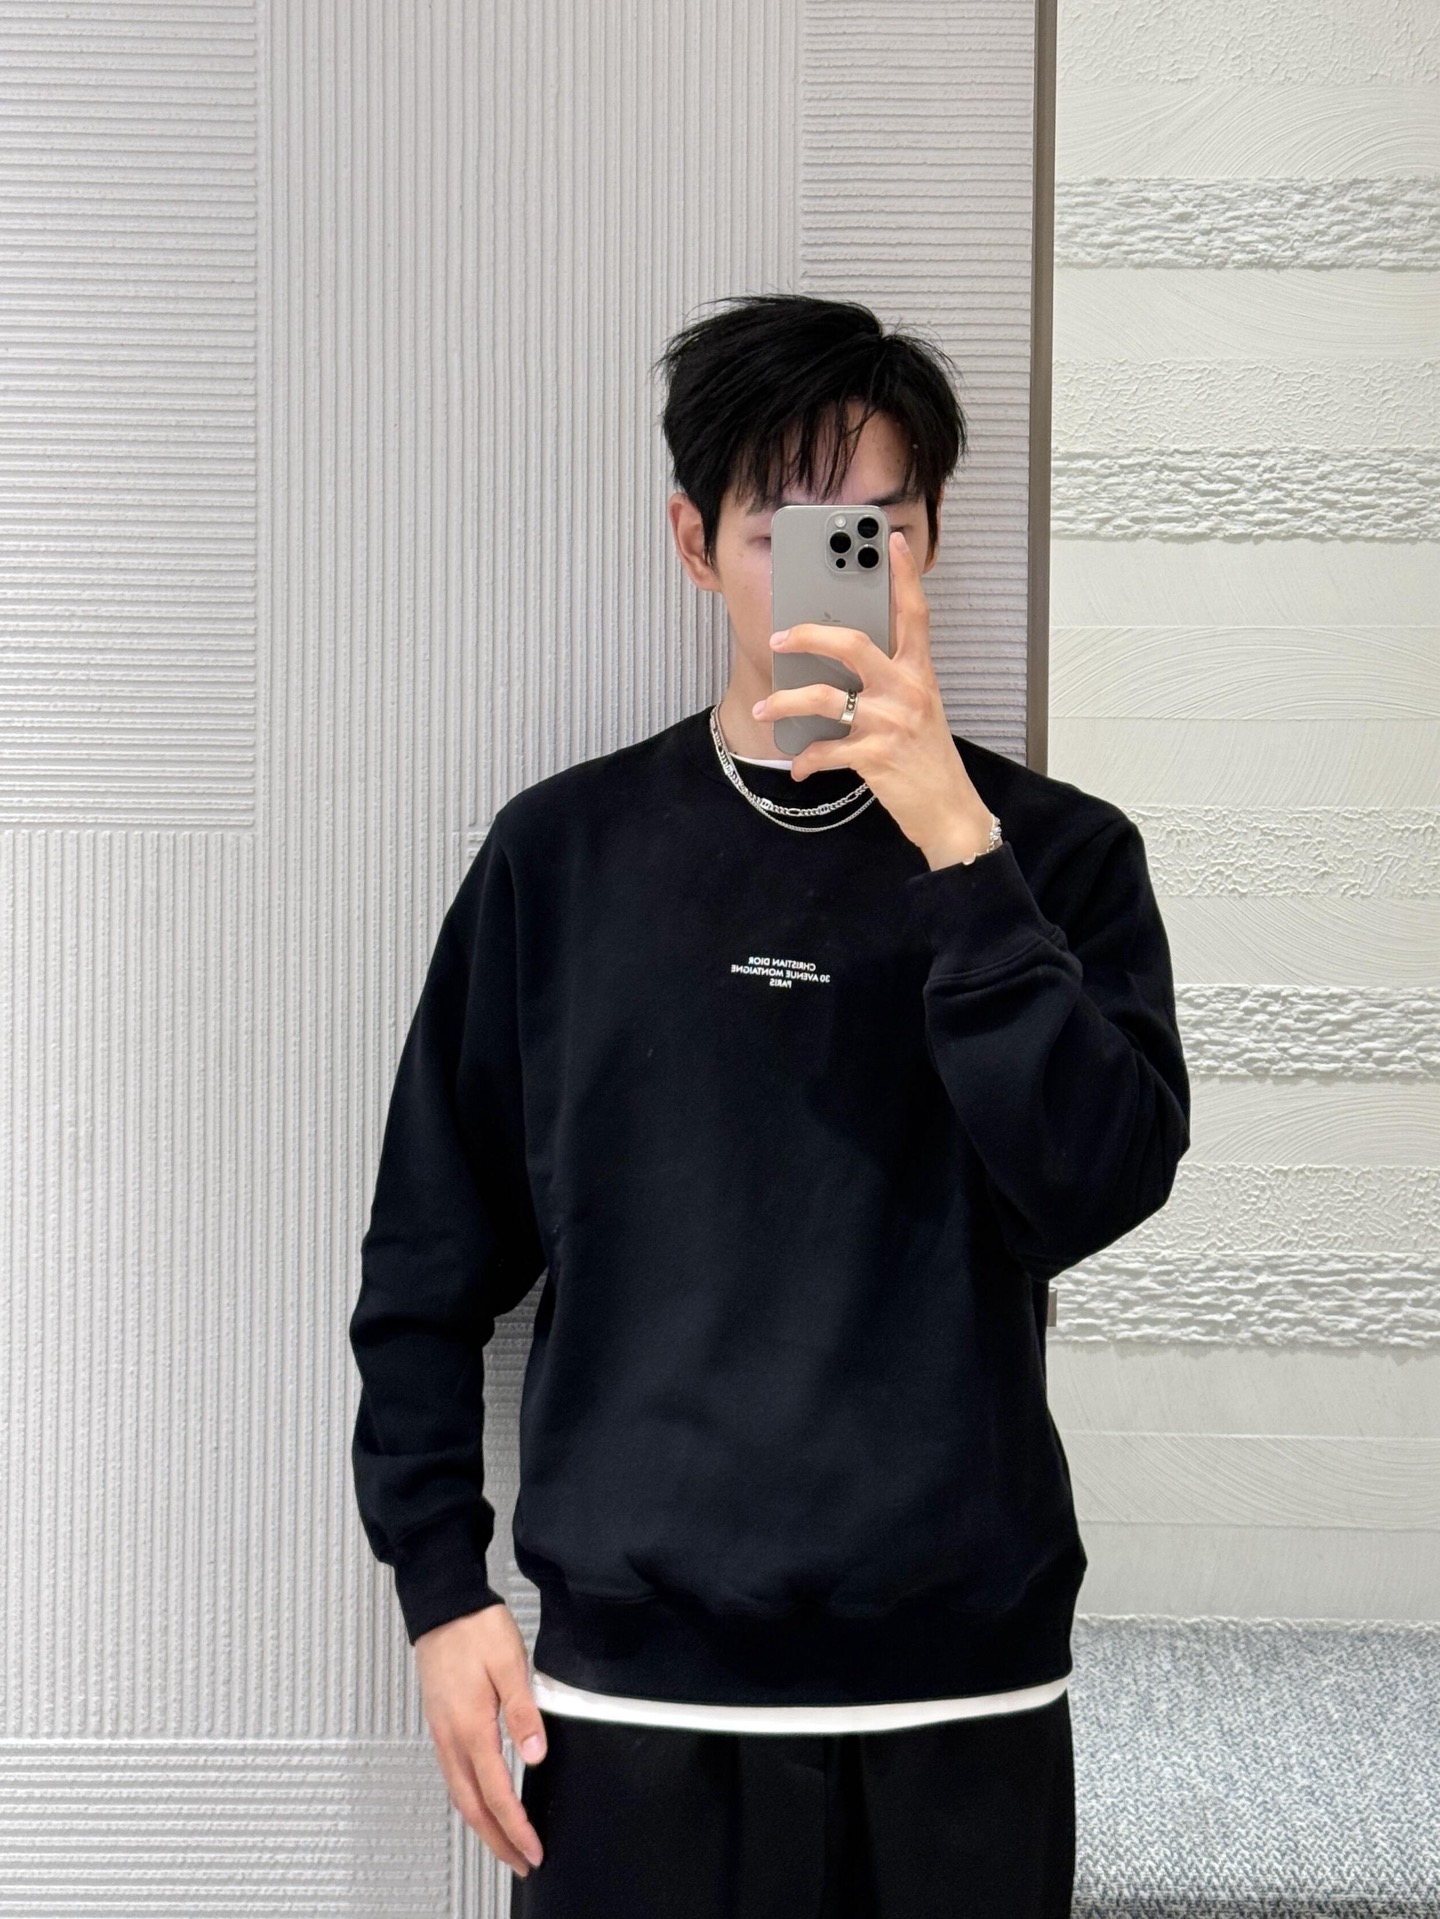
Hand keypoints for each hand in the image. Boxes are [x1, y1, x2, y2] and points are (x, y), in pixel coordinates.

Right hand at [414, 1602, 546, 1877]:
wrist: (443, 1604)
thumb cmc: (476, 1629)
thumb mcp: (510, 1664)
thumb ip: (523, 1712)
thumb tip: (535, 1756)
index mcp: (471, 1728)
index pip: (496, 1793)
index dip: (515, 1827)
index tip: (533, 1850)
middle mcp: (451, 1738)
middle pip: (472, 1806)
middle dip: (497, 1841)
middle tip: (521, 1862)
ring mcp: (442, 1732)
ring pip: (460, 1794)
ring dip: (482, 1825)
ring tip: (505, 1843)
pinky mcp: (440, 1723)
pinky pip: (453, 1776)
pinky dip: (470, 1800)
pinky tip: (483, 1802)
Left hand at [753, 530, 994, 868]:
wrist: (948, 808)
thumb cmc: (927, 757)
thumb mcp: (918, 709)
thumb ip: (889, 681)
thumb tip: (840, 662)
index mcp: (919, 673)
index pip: (915, 614)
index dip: (904, 575)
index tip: (892, 542)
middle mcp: (907, 690)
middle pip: (851, 644)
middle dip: (808, 636)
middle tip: (778, 638)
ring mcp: (891, 722)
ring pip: (825, 698)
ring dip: (785, 704)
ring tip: (764, 710)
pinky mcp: (876, 756)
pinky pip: (826, 750)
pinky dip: (805, 760)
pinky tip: (797, 766)